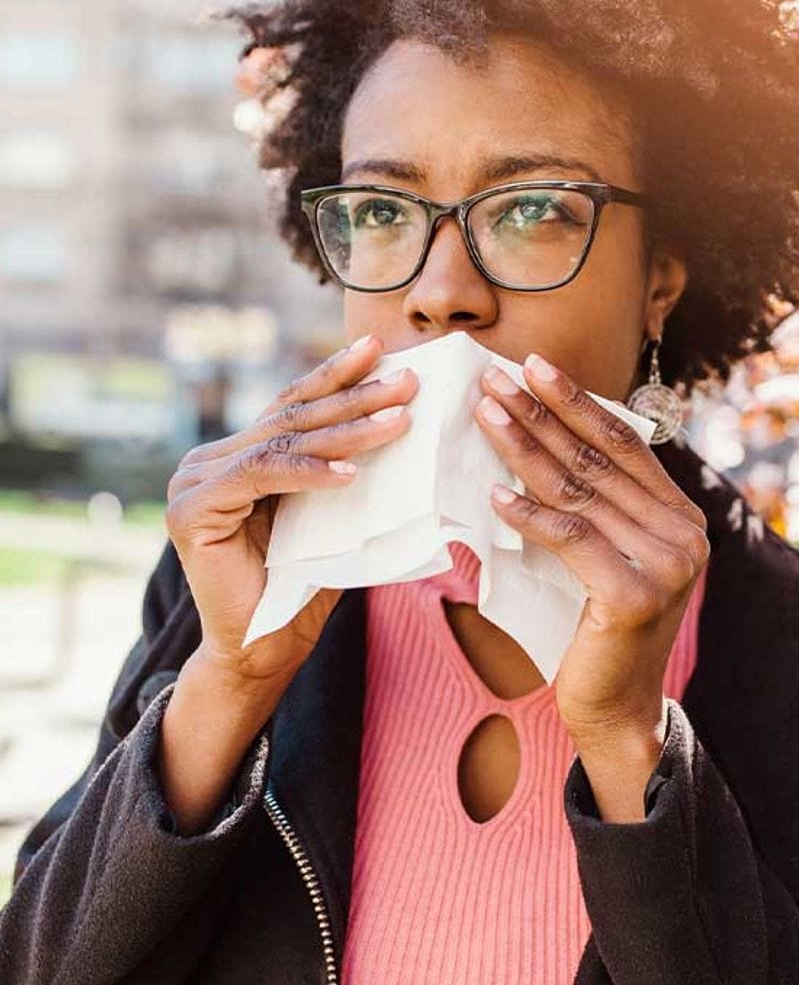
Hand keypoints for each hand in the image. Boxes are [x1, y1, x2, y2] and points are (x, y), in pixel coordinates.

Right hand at [165, 334, 418, 688]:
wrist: (264, 651)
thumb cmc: (305, 585)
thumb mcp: (332, 515)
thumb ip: (342, 471)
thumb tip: (401, 423)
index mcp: (239, 456)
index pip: (293, 407)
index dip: (336, 376)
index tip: (377, 348)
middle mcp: (210, 460)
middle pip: (293, 419)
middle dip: (355, 396)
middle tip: (406, 380)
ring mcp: (195, 482)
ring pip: (283, 443)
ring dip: (347, 429)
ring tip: (400, 419)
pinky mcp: (192, 511)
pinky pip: (262, 476)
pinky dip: (310, 473)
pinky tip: (352, 472)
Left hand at [473, 352, 709, 745]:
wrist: (615, 707)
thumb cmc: (598, 627)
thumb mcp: (606, 554)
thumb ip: (596, 506)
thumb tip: (540, 443)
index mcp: (681, 516)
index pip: (625, 444)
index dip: (577, 403)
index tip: (535, 367)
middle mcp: (685, 533)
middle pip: (598, 460)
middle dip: (542, 414)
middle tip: (497, 379)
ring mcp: (667, 563)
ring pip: (580, 492)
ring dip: (526, 449)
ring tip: (487, 416)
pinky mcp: (636, 594)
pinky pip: (571, 538)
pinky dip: (527, 514)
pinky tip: (493, 492)